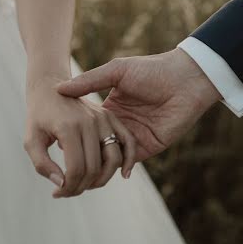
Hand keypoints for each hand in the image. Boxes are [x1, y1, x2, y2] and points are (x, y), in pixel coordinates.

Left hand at [24, 75, 137, 198]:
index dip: (68, 188)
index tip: (57, 193)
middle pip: (94, 168)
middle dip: (81, 188)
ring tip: (85, 185)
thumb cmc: (38, 116)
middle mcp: (89, 122)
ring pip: (113, 159)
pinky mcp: (111, 117)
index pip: (76, 169)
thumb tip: (61, 185)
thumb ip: (42, 165)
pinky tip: (123, 175)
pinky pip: (127, 142)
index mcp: (69, 127)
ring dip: (102, 180)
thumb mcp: (31, 140)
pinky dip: (129, 160)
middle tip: (67, 192)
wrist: (50, 88)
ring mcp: (103, 118)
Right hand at [56, 49, 221, 167]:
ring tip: (81, 173)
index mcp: (112, 107)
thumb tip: (59, 89)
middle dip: (83, 155)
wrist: (186, 79)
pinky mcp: (149, 146)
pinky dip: (118, 167)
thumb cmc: (153, 70)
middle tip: (65, 164)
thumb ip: (89, 82)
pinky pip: (130, 161)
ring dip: (98, 165)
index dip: (74, 134)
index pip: (88, 127)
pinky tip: (103, 172)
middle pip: (97, 144)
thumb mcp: (116, 72)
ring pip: (111, 156)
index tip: (56, 141)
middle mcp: (121, 124)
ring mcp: (135, 136)